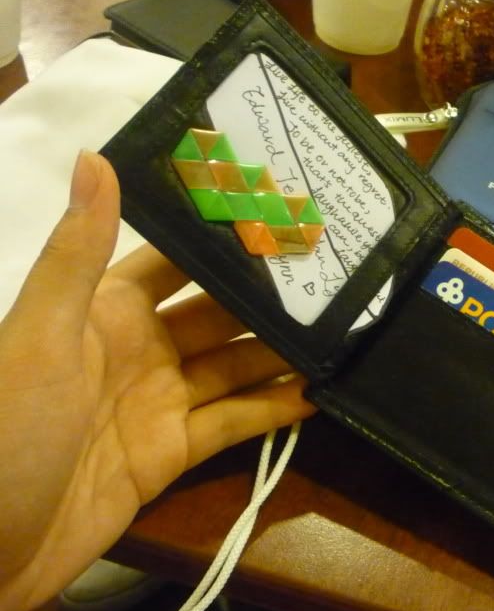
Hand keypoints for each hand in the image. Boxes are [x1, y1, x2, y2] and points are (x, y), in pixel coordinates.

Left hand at [0, 151, 315, 610]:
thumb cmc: (6, 431)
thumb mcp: (41, 336)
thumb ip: (78, 253)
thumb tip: (97, 156)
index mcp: (102, 310)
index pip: (173, 261)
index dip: (222, 240)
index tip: (283, 214)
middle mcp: (137, 349)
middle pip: (216, 315)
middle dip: (268, 298)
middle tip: (338, 279)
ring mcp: (159, 403)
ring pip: (233, 367)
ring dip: (280, 353)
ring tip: (343, 332)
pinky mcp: (173, 453)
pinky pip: (232, 423)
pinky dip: (272, 410)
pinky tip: (318, 395)